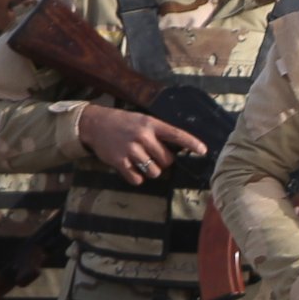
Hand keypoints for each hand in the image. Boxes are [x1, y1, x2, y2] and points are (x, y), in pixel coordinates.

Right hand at [78, 104, 207, 184]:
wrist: (95, 124)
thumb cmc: (124, 123)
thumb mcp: (143, 120)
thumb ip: (158, 133)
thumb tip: (179, 149)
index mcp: (151, 124)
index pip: (176, 134)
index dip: (191, 143)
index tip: (203, 151)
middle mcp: (142, 136)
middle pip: (167, 160)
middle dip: (164, 162)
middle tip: (154, 156)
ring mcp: (131, 149)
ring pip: (154, 172)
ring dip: (151, 171)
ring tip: (142, 162)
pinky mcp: (120, 161)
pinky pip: (137, 179)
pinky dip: (137, 177)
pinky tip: (132, 168)